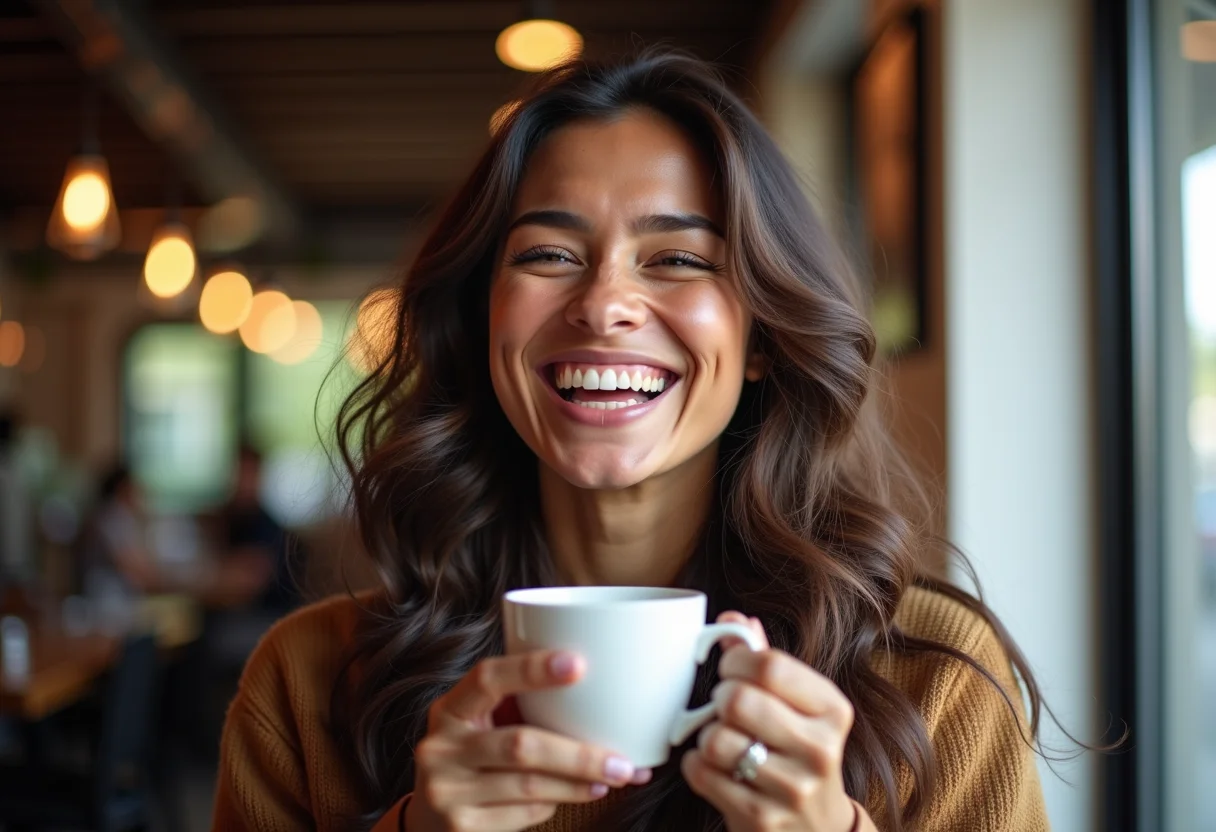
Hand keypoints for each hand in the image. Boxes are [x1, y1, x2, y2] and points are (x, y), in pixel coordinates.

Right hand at [405, 649, 651, 831]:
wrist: (430, 820)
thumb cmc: (475, 759)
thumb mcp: (484, 725)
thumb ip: (522, 708)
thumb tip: (603, 701)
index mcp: (450, 709)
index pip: (488, 678)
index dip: (531, 669)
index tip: (578, 665)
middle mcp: (441, 747)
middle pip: (520, 744)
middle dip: (579, 754)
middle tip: (622, 762)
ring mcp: (446, 789)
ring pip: (529, 784)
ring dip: (578, 783)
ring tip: (611, 778)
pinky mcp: (461, 827)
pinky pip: (524, 812)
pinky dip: (556, 803)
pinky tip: (576, 795)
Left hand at [680, 613, 860, 831]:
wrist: (816, 826)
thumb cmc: (797, 751)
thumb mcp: (796, 705)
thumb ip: (764, 659)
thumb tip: (732, 619)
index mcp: (833, 710)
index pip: (770, 665)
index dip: (736, 661)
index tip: (730, 669)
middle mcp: (820, 749)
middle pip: (738, 700)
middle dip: (719, 699)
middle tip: (724, 706)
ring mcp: (793, 788)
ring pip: (716, 739)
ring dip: (707, 736)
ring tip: (723, 741)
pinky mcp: (763, 818)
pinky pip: (703, 774)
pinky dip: (697, 765)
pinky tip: (714, 768)